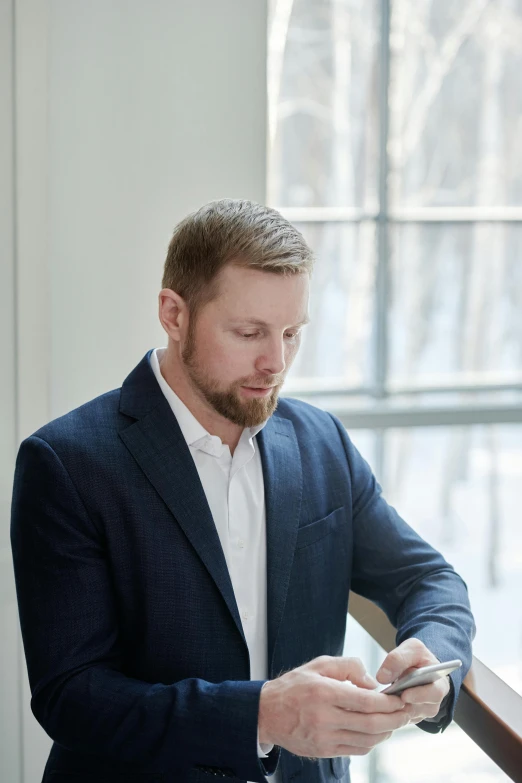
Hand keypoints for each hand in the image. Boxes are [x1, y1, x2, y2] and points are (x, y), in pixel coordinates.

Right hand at [258, 655, 410, 757]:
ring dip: (386, 733)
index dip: (388, 702)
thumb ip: (348, 667)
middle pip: (371, 724)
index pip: (366, 702)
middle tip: (406, 712)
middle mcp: (324, 718)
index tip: (400, 698)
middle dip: (394, 719)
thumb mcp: (318, 665)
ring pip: (366, 740)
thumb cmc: (293, 686)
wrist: (266, 713)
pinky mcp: (323, 751)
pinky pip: (355, 750)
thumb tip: (372, 683)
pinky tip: (376, 732)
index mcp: (324, 692)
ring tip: (394, 722)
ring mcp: (324, 738)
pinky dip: (371, 742)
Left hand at [376, 638, 449, 724]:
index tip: (405, 695)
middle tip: (389, 698)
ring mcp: (422, 712)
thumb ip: (398, 659)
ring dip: (394, 708)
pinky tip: (381, 704)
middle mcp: (433, 702)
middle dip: (404, 704)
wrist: (418, 668)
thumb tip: (382, 677)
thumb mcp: (411, 649)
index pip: (435, 694)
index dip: (420, 696)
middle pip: (420, 709)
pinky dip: (389, 712)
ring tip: (382, 700)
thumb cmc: (418, 658)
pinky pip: (399, 719)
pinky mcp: (410, 717)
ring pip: (407, 716)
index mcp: (439, 684)